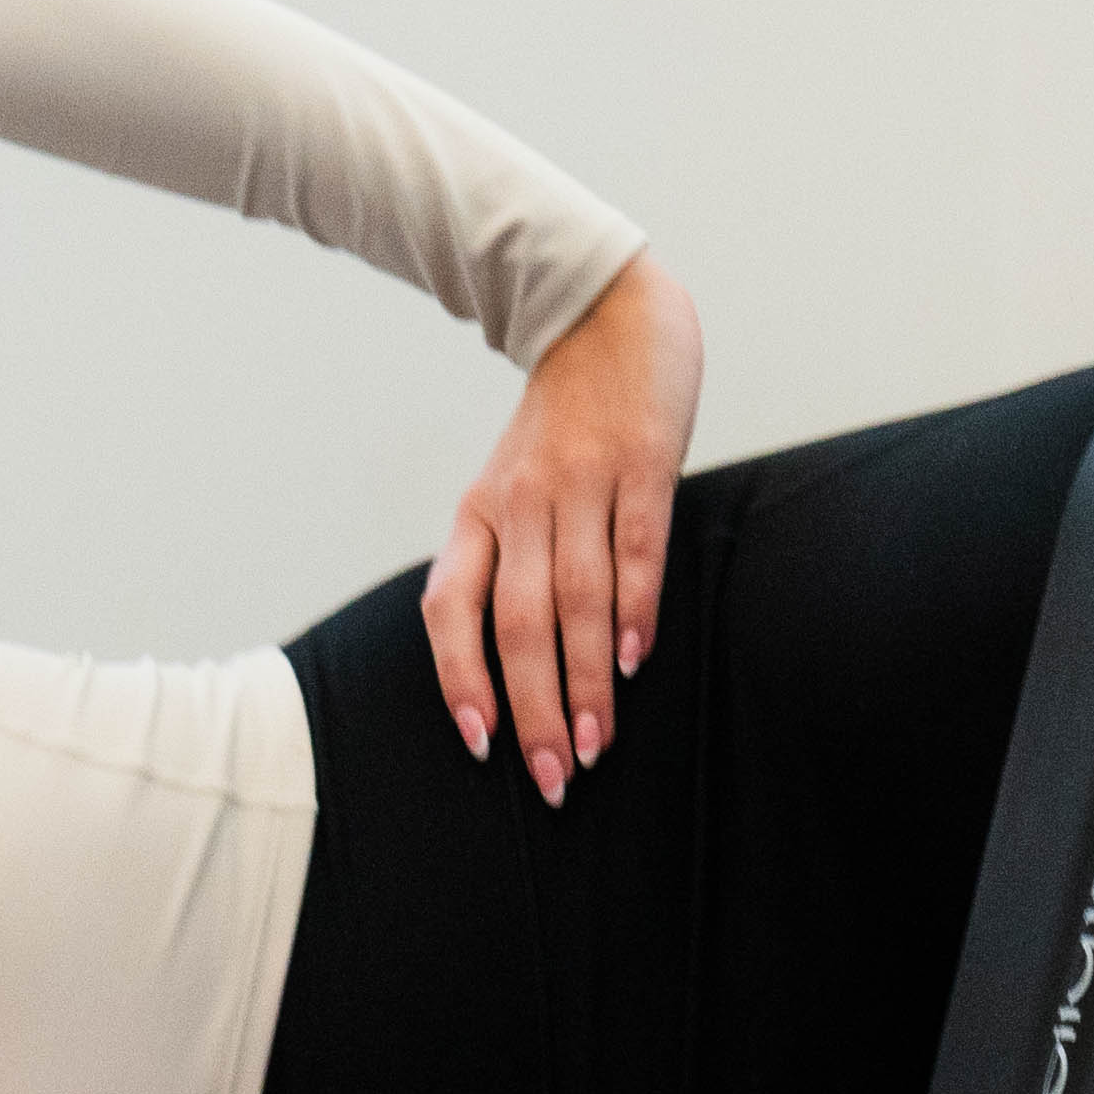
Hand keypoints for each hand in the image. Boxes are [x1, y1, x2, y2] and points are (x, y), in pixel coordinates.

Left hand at [428, 252, 704, 806]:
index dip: (461, 681)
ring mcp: (581, 482)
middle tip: (557, 778)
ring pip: (577, 599)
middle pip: (519, 624)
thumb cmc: (561, 423)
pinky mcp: (642, 463)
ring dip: (584, 680)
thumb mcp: (510, 486)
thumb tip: (515, 665)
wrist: (607, 315)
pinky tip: (633, 661)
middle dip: (534, 709)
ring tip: (596, 742)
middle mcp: (521, 502)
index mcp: (479, 513)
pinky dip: (634, 609)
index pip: (452, 609)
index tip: (484, 746)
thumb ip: (508, 560)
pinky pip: (636, 549)